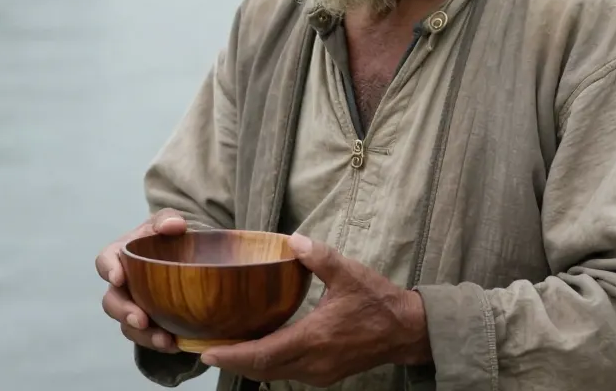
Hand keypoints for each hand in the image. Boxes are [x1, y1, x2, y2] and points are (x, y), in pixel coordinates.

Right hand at [95, 209, 189, 353]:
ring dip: (143, 335)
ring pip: (127, 326)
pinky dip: (159, 343)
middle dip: (124, 312)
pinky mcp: (147, 324)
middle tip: (141, 320)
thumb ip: (168, 219)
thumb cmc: (168, 238)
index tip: (118, 278)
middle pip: (112, 301)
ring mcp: (132, 306)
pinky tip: (176, 345)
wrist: (185, 257)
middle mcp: (122, 285)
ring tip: (164, 340)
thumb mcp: (168, 223)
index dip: (108, 270)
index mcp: (119, 256)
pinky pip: (146, 338)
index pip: (105, 261)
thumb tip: (173, 226)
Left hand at [200, 234, 431, 385]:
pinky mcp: (326, 375)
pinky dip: (268, 365)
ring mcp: (320, 373)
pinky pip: (288, 373)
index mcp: (315, 339)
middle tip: (208, 348)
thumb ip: (318, 256)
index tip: (207, 351)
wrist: (407, 330)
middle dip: (233, 362)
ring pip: (274, 375)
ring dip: (249, 365)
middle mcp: (313, 362)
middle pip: (262, 370)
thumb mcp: (349, 273)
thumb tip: (291, 240)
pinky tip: (258, 349)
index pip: (263, 354)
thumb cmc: (378, 301)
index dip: (232, 355)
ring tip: (227, 347)